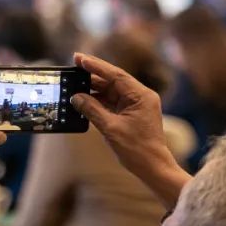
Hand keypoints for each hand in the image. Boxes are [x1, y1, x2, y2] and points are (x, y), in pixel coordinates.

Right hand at [71, 52, 176, 178]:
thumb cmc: (137, 149)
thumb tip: (76, 97)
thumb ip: (92, 110)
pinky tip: (83, 100)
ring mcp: (136, 105)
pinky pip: (112, 103)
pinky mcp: (131, 114)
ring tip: (74, 85)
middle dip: (92, 76)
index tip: (79, 58)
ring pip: (111, 92)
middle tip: (73, 67)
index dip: (96, 66)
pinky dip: (98, 102)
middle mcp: (140, 97)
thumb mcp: (111, 128)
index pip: (116, 75)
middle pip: (113, 81)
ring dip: (93, 90)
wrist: (153, 168)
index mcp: (141, 96)